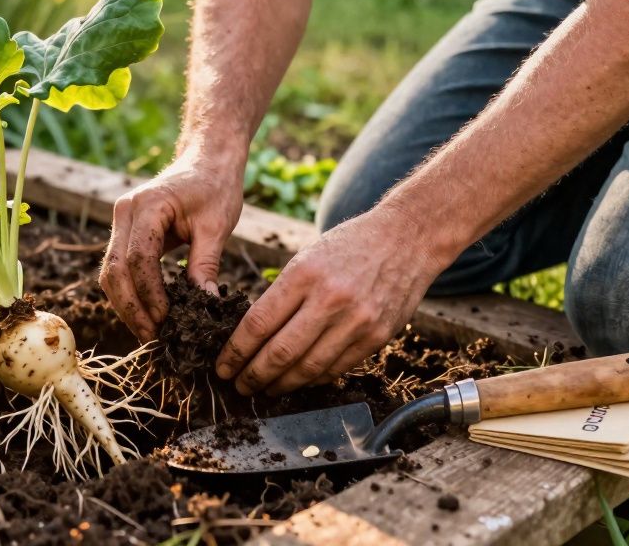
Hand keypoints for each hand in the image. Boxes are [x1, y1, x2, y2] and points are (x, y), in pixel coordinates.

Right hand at [100, 146, 245, 341]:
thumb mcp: (217, 224)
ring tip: (148, 332)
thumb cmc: (215, 185)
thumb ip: (206, 264)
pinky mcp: (125, 231)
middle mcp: (125, 211)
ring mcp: (121, 221)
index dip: (149, 294)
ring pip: (110, 272)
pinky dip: (128, 292)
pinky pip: (118, 267)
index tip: (167, 320)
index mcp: (148, 205)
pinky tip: (146, 314)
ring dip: (126, 304)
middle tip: (153, 336)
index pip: (138, 258)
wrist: (207, 159)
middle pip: (115, 269)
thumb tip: (204, 306)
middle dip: (131, 307)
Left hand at [215, 205, 447, 394]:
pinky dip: (312, 379)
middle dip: (253, 375)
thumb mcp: (306, 258)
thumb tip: (252, 335)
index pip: (258, 324)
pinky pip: (336, 368)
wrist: (406, 239)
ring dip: (281, 384)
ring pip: (308, 368)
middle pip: (280, 353)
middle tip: (238, 386)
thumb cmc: (348, 246)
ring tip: (265, 389)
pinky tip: (297, 381)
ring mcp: (356, 321)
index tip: (222, 366)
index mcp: (304, 275)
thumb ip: (283, 295)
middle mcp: (330, 300)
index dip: (235, 351)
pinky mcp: (377, 337)